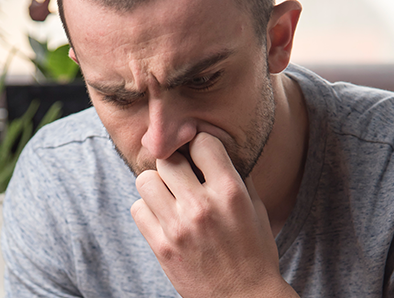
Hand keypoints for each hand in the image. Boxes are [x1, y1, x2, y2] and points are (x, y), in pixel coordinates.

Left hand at [130, 133, 297, 296]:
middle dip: (174, 164)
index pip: (202, 142)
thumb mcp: (256, 208)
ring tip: (169, 197)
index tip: (200, 156)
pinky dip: (147, 210)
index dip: (200, 145)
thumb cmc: (254, 251)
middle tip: (181, 177)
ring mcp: (178, 227)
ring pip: (145, 180)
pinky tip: (162, 217)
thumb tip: (211, 147)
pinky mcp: (161, 247)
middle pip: (167, 159)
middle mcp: (202, 206)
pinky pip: (137, 208)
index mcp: (230, 193)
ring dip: (156, 185)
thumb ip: (236, 175)